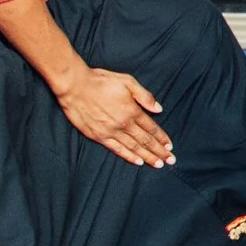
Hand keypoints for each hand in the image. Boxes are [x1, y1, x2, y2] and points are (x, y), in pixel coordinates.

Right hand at [54, 66, 173, 165]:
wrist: (75, 86)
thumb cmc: (101, 81)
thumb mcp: (127, 81)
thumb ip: (144, 96)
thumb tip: (159, 109)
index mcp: (132, 111)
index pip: (152, 128)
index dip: (162, 138)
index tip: (170, 146)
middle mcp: (123, 124)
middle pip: (145, 140)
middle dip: (159, 151)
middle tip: (171, 160)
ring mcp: (110, 131)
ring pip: (134, 147)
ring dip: (147, 156)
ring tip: (158, 164)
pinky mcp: (98, 136)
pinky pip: (117, 149)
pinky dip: (128, 156)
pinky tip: (138, 162)